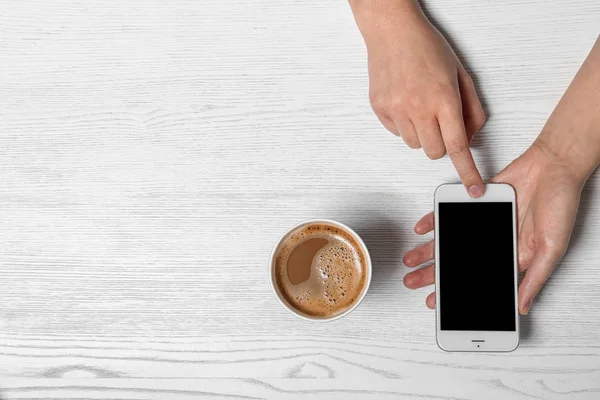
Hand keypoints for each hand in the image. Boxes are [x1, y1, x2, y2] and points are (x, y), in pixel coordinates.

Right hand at [351, 1, 485, 195]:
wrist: (392, 31)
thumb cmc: (427, 48)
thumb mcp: (461, 74)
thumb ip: (471, 109)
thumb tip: (470, 137)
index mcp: (443, 98)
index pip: (458, 146)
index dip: (468, 171)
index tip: (473, 188)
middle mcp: (418, 107)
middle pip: (434, 152)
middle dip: (442, 143)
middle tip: (440, 121)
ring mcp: (396, 109)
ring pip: (415, 145)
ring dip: (422, 134)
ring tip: (420, 106)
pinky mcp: (380, 109)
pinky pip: (397, 133)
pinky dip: (404, 125)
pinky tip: (405, 102)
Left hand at [403, 141, 584, 313]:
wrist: (554, 166)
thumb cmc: (559, 204)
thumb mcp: (552, 248)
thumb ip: (534, 278)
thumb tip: (521, 306)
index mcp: (512, 256)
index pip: (478, 280)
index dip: (456, 291)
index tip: (435, 301)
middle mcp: (494, 241)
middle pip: (458, 263)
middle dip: (433, 274)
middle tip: (412, 281)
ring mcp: (483, 223)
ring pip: (450, 240)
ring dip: (428, 250)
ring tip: (410, 260)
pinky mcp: (475, 204)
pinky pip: (451, 214)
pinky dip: (435, 221)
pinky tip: (422, 229)